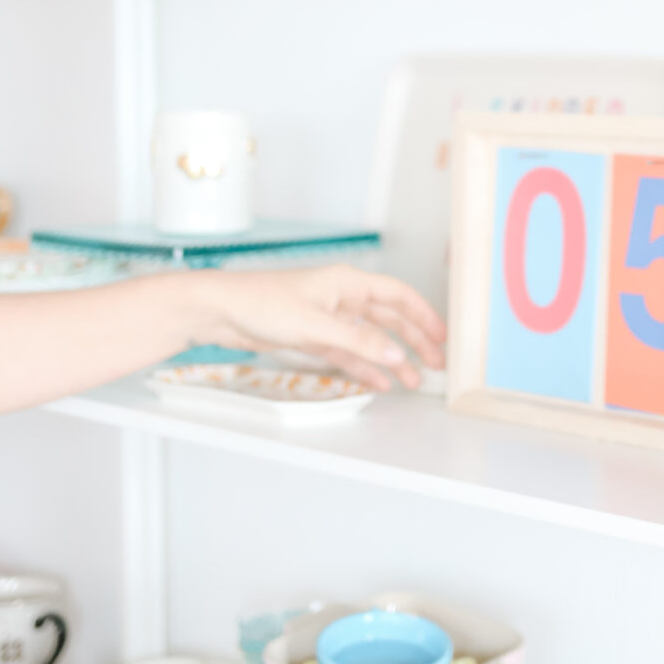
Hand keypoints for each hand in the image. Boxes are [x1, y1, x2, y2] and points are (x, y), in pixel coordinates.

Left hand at [191, 265, 446, 391]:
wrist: (221, 311)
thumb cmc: (261, 302)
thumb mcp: (315, 324)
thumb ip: (357, 341)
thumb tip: (394, 353)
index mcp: (347, 282)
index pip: (397, 295)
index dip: (423, 314)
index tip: (441, 335)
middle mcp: (341, 297)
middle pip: (388, 319)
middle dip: (413, 340)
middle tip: (435, 362)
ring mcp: (327, 318)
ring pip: (370, 339)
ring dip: (391, 358)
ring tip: (412, 380)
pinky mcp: (312, 336)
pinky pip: (348, 353)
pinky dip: (364, 367)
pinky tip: (379, 381)